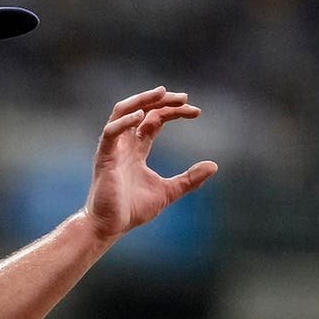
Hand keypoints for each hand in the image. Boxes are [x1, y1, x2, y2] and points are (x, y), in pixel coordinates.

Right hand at [83, 86, 217, 240]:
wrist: (110, 226)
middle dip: (161, 100)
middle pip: (141, 110)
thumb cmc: (133, 210)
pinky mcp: (104, 156)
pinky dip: (124, 121)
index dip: (173, 112)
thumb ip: (190, 179)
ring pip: (122, 112)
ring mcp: (113, 148)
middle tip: (184, 97)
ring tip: (161, 92)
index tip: (195, 111)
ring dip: (141, 100)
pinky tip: (141, 116)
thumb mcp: (169, 191)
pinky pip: (111, 131)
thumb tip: (214, 165)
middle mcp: (124, 144)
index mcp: (137, 150)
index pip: (154, 120)